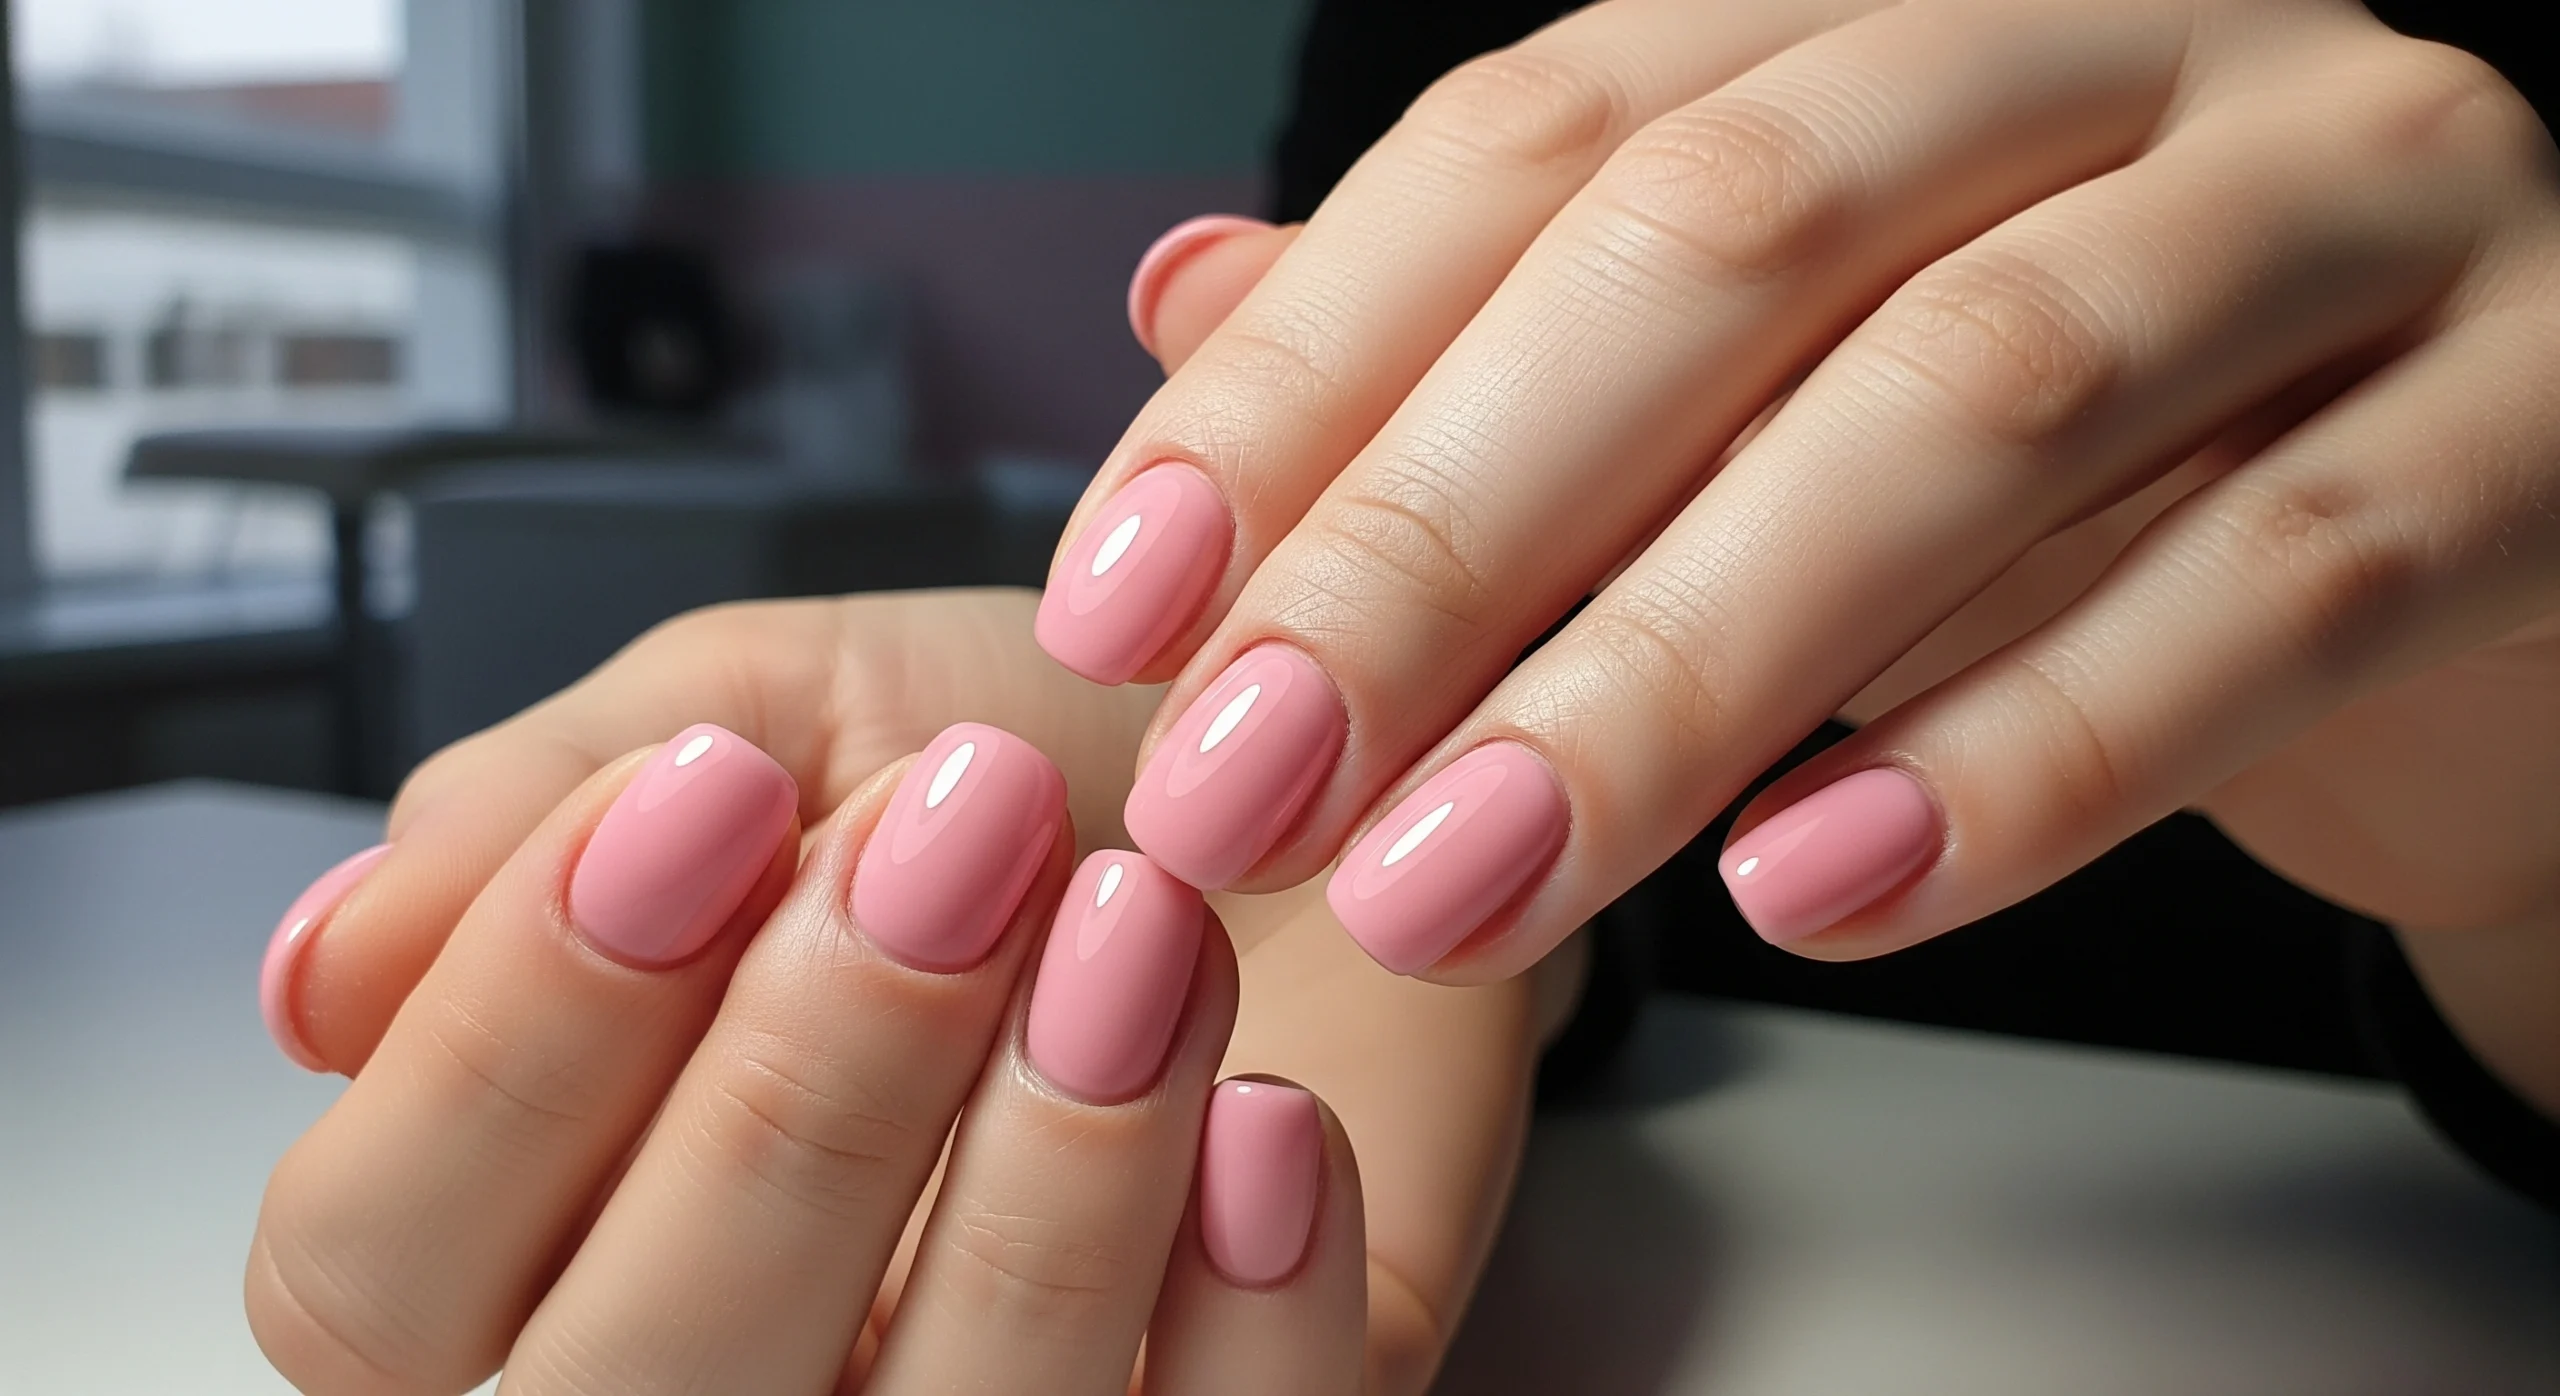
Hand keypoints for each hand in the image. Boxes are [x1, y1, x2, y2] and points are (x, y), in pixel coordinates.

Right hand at [252, 590, 1536, 1391]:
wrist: (1319, 759)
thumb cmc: (1035, 753)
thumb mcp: (769, 702)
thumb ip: (541, 809)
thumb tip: (329, 965)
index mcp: (545, 1226)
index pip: (377, 1269)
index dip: (507, 1049)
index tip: (692, 805)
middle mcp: (734, 1374)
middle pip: (637, 1392)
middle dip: (794, 1097)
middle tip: (952, 841)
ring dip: (1046, 1170)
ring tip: (1141, 920)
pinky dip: (1246, 1304)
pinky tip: (1264, 1118)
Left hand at [1043, 0, 2559, 1092]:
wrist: (2504, 527)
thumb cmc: (2100, 454)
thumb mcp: (1787, 371)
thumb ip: (1504, 329)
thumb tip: (1185, 303)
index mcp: (1904, 9)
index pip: (1545, 135)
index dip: (1310, 377)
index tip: (1130, 609)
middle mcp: (2131, 42)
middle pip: (1731, 235)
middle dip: (1449, 532)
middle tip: (1250, 780)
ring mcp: (2362, 201)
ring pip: (1981, 397)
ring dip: (1680, 670)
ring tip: (1463, 881)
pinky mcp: (2547, 423)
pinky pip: (2276, 583)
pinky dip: (2024, 756)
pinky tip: (1814, 893)